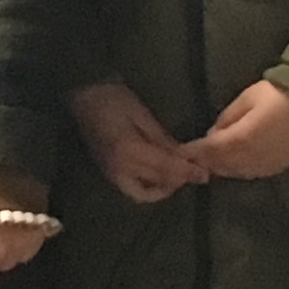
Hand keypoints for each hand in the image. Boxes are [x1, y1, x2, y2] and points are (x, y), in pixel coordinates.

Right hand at [69, 77, 203, 205]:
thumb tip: (185, 156)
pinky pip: (132, 189)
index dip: (187, 172)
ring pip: (143, 193)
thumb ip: (163, 139)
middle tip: (194, 173)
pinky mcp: (108, 172)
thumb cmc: (113, 98)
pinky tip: (159, 176)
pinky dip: (148, 188)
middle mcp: (120, 169)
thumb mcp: (142, 115)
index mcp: (129, 151)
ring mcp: (111, 173)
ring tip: (177, 175)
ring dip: (163, 189)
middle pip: (156, 184)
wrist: (83, 94)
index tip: (205, 175)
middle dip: (178, 181)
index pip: (166, 168)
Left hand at [196, 81, 288, 181]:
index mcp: (242, 139)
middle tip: (193, 158)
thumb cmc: (277, 93)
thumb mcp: (246, 99)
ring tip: (210, 162)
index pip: (211, 151)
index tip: (181, 153)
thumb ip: (226, 120)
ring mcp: (269, 165)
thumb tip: (213, 134)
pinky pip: (254, 174)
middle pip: (223, 165)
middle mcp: (254, 158)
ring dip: (222, 168)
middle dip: (206, 162)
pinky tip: (234, 164)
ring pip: (238, 173)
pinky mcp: (281, 167)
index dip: (195, 153)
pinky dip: (240, 170)